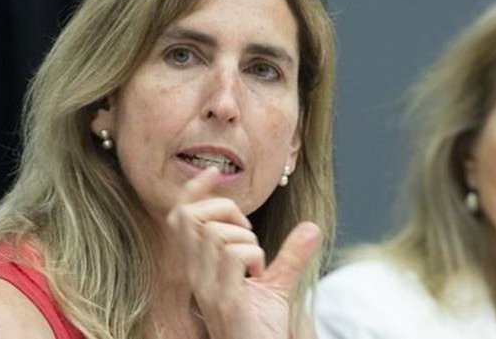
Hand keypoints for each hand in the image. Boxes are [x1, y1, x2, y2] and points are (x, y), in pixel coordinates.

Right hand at [167, 168, 320, 338]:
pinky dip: (253, 255)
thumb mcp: (276, 285)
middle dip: (226, 210)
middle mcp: (197, 274)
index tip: (213, 173)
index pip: (182, 219)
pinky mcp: (224, 300)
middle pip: (192, 217)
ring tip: (256, 260)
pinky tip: (258, 273)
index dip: (193, 191)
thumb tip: (313, 227)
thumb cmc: (260, 328)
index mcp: (201, 267)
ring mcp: (207, 287)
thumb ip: (291, 255)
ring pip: (215, 233)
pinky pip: (233, 256)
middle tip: (249, 231)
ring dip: (245, 237)